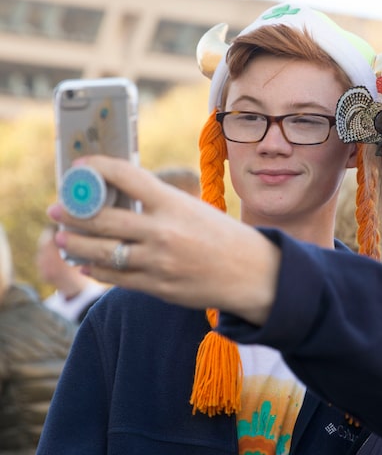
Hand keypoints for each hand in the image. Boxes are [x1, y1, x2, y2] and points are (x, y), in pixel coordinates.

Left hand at [48, 155, 276, 324]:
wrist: (253, 273)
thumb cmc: (223, 237)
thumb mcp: (193, 209)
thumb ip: (158, 204)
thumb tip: (116, 198)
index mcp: (174, 204)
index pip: (126, 176)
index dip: (96, 168)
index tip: (79, 167)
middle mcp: (163, 231)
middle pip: (101, 218)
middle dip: (71, 212)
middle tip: (56, 209)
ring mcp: (158, 261)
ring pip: (100, 252)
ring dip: (75, 243)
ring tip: (63, 238)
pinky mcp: (158, 287)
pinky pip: (115, 277)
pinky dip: (95, 270)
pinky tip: (87, 265)